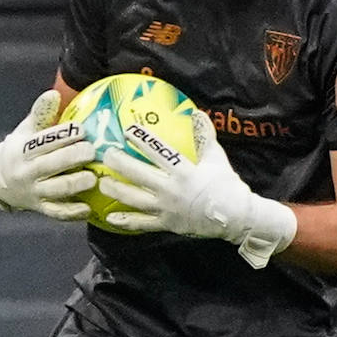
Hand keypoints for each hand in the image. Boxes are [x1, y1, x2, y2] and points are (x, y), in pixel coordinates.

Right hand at [0, 89, 96, 220]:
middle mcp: (26, 172)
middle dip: (71, 158)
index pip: (42, 141)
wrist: (0, 182)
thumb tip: (53, 93)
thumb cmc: (23, 149)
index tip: (81, 129)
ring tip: (94, 178)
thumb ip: (41, 114)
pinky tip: (89, 209)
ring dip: (75, 185)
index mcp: (22, 150)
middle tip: (92, 151)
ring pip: (55, 190)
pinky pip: (57, 213)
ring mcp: (33, 193)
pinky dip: (72, 212)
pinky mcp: (41, 209)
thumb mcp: (27, 131)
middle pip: (50, 165)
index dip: (62, 135)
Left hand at [99, 112, 296, 268]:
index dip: (142, 140)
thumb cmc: (226, 185)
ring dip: (116, 190)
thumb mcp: (216, 158)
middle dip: (120, 164)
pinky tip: (110, 217)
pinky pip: (142, 223)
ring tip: (101, 183)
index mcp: (184, 170)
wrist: (235, 216)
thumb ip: (205, 136)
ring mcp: (167, 208)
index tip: (127, 131)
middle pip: (139, 174)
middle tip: (105, 155)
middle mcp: (171, 189)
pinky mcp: (166, 224)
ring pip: (135, 199)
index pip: (159, 152)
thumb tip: (196, 113)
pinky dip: (126, 220)